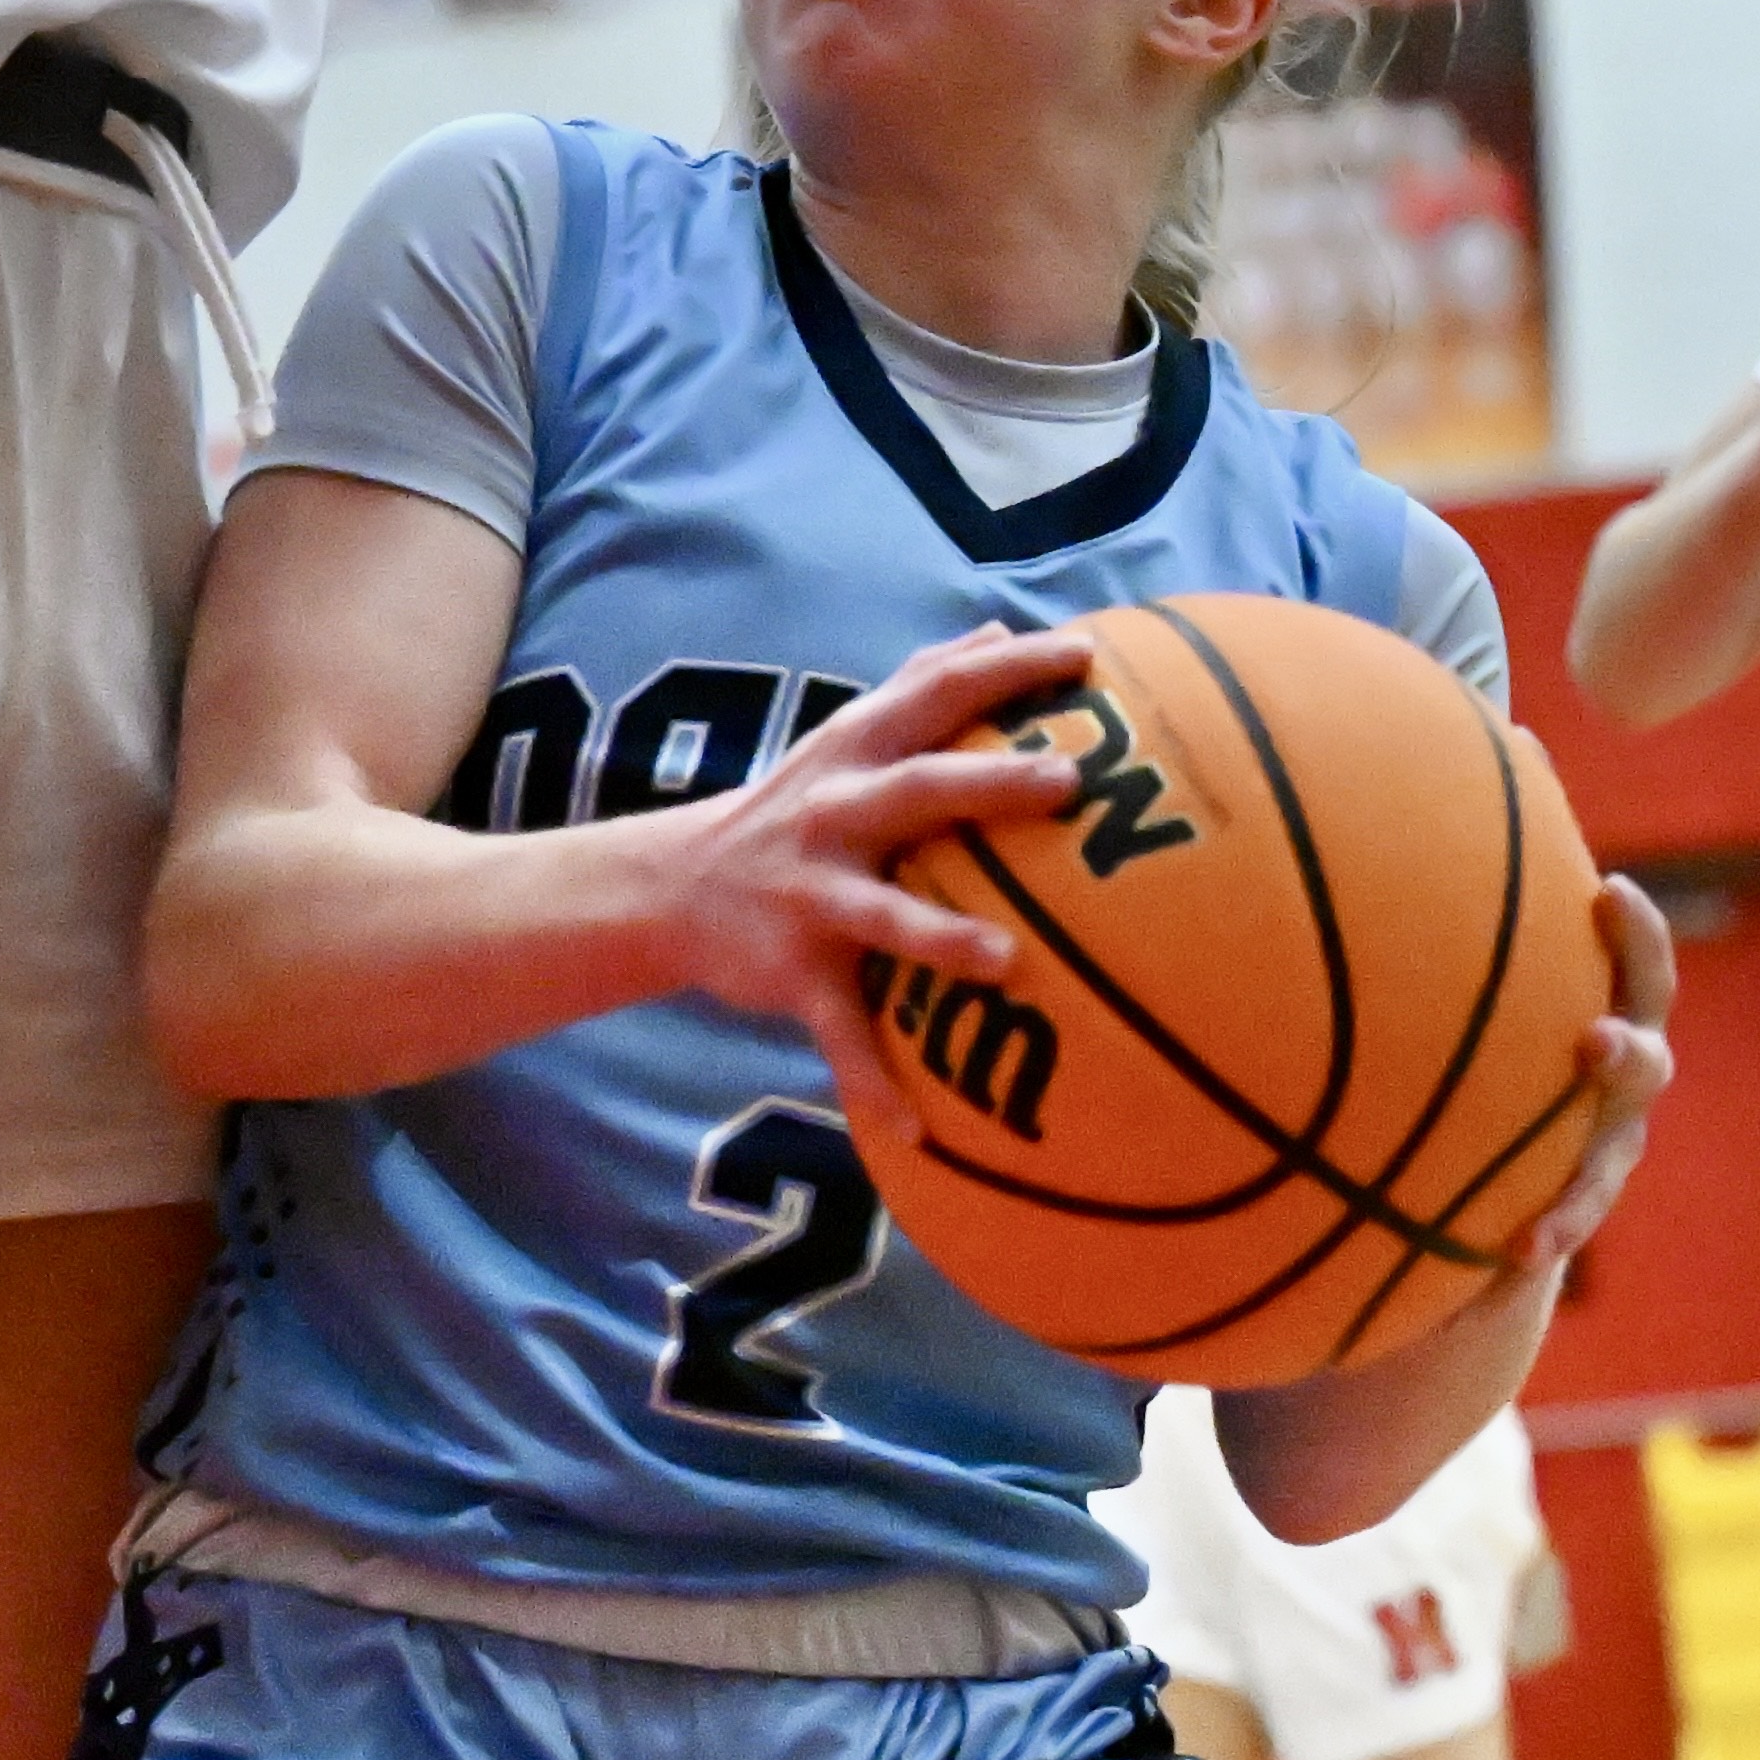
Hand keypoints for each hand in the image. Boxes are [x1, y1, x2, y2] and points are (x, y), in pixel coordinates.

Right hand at [665, 625, 1091, 1114]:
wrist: (673, 887)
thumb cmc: (795, 807)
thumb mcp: (847, 737)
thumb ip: (922, 686)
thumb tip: (1005, 629)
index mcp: (856, 754)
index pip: (936, 694)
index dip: (1008, 671)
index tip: (1086, 653)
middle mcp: (834, 815)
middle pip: (916, 791)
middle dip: (988, 785)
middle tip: (1068, 781)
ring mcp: (811, 895)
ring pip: (879, 916)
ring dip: (939, 938)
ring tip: (1004, 963)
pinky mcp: (792, 972)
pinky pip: (838, 1032)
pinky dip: (872, 1080)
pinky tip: (918, 1130)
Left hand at [1514, 871, 1674, 1277]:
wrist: (1494, 1137)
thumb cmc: (1495, 1012)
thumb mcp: (1494, 947)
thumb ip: (1497, 861)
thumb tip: (1500, 738)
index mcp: (1606, 1004)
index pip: (1636, 964)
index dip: (1632, 932)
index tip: (1606, 891)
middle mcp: (1613, 1083)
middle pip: (1642, 1067)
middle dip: (1626, 1054)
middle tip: (1592, 1040)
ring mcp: (1595, 1157)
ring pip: (1602, 1173)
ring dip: (1579, 1193)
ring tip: (1538, 1222)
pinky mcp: (1558, 1216)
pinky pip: (1550, 1235)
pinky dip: (1528, 1253)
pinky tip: (1499, 1264)